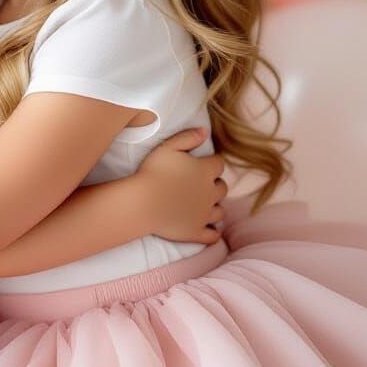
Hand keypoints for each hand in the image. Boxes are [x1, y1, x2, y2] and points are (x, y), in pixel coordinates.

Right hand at [136, 128, 227, 244]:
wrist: (143, 202)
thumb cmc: (153, 171)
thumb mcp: (168, 146)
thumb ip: (188, 137)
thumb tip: (205, 131)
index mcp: (205, 171)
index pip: (218, 164)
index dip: (211, 163)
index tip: (202, 164)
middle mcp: (210, 193)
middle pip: (222, 188)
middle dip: (214, 185)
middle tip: (201, 184)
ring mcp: (204, 214)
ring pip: (220, 211)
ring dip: (214, 206)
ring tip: (203, 205)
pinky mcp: (196, 231)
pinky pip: (213, 235)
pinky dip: (213, 232)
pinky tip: (208, 228)